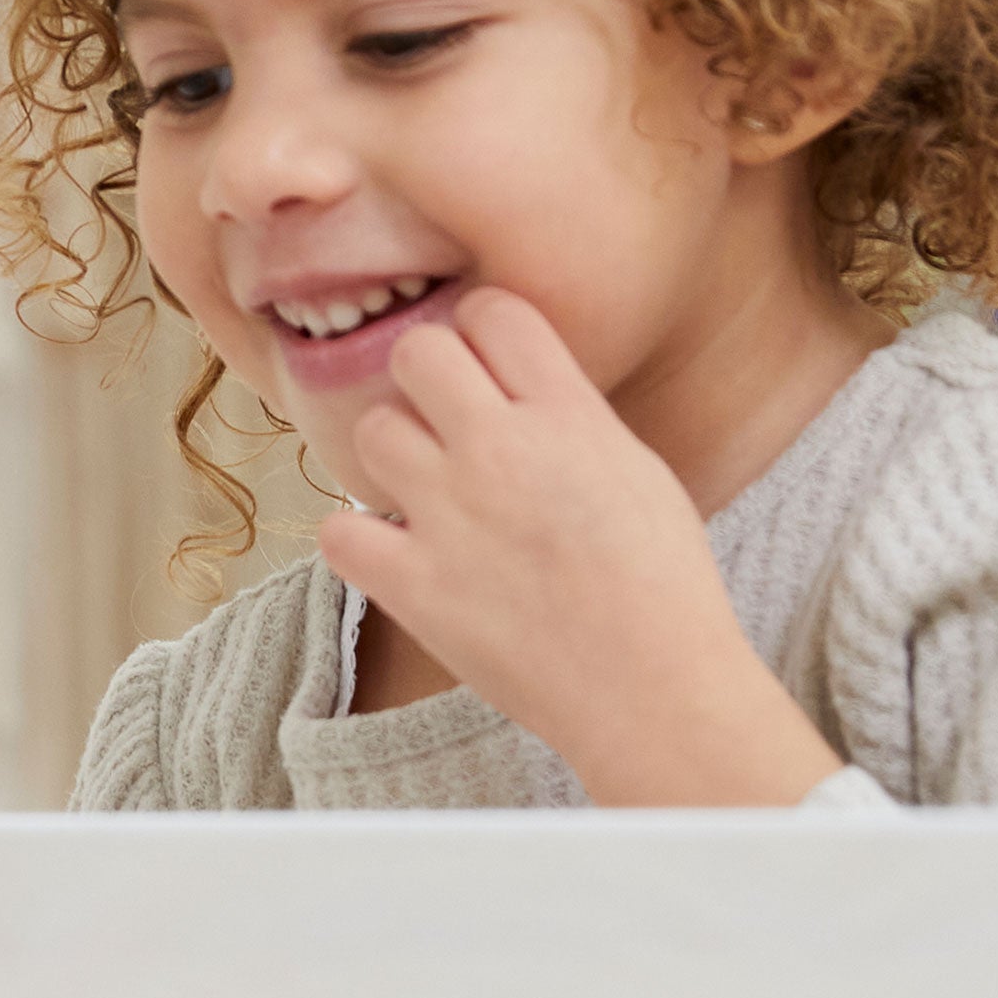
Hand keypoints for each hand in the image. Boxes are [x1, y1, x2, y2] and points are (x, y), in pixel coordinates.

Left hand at [313, 288, 843, 806]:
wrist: (651, 685)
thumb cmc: (660, 584)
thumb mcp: (635, 469)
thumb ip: (570, 418)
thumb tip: (519, 386)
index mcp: (570, 414)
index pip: (495, 312)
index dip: (481, 330)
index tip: (485, 364)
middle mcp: (503, 449)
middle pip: (417, 352)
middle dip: (424, 378)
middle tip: (443, 421)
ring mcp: (451, 515)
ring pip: (373, 431)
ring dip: (393, 455)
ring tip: (425, 492)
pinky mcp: (413, 583)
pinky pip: (337, 529)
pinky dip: (356, 538)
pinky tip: (392, 551)